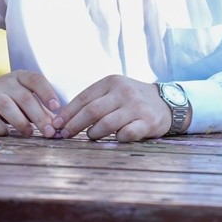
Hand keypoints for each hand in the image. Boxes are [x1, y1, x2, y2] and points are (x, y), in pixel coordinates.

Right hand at [0, 71, 60, 137]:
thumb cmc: (6, 100)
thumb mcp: (23, 99)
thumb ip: (40, 109)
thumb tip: (58, 125)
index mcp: (19, 77)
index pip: (35, 80)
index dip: (47, 92)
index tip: (57, 107)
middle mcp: (4, 83)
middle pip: (24, 97)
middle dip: (38, 115)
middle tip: (49, 131)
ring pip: (6, 105)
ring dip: (20, 121)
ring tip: (29, 133)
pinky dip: (0, 128)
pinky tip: (7, 134)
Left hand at [53, 75, 170, 142]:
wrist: (166, 102)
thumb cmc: (131, 99)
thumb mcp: (114, 91)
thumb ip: (94, 100)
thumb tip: (63, 119)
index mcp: (111, 82)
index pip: (84, 98)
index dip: (67, 113)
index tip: (55, 125)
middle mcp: (123, 92)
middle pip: (92, 111)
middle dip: (74, 125)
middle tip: (65, 135)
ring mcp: (136, 106)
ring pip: (106, 124)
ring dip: (93, 134)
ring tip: (91, 136)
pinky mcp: (147, 122)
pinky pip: (126, 134)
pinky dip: (117, 138)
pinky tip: (116, 138)